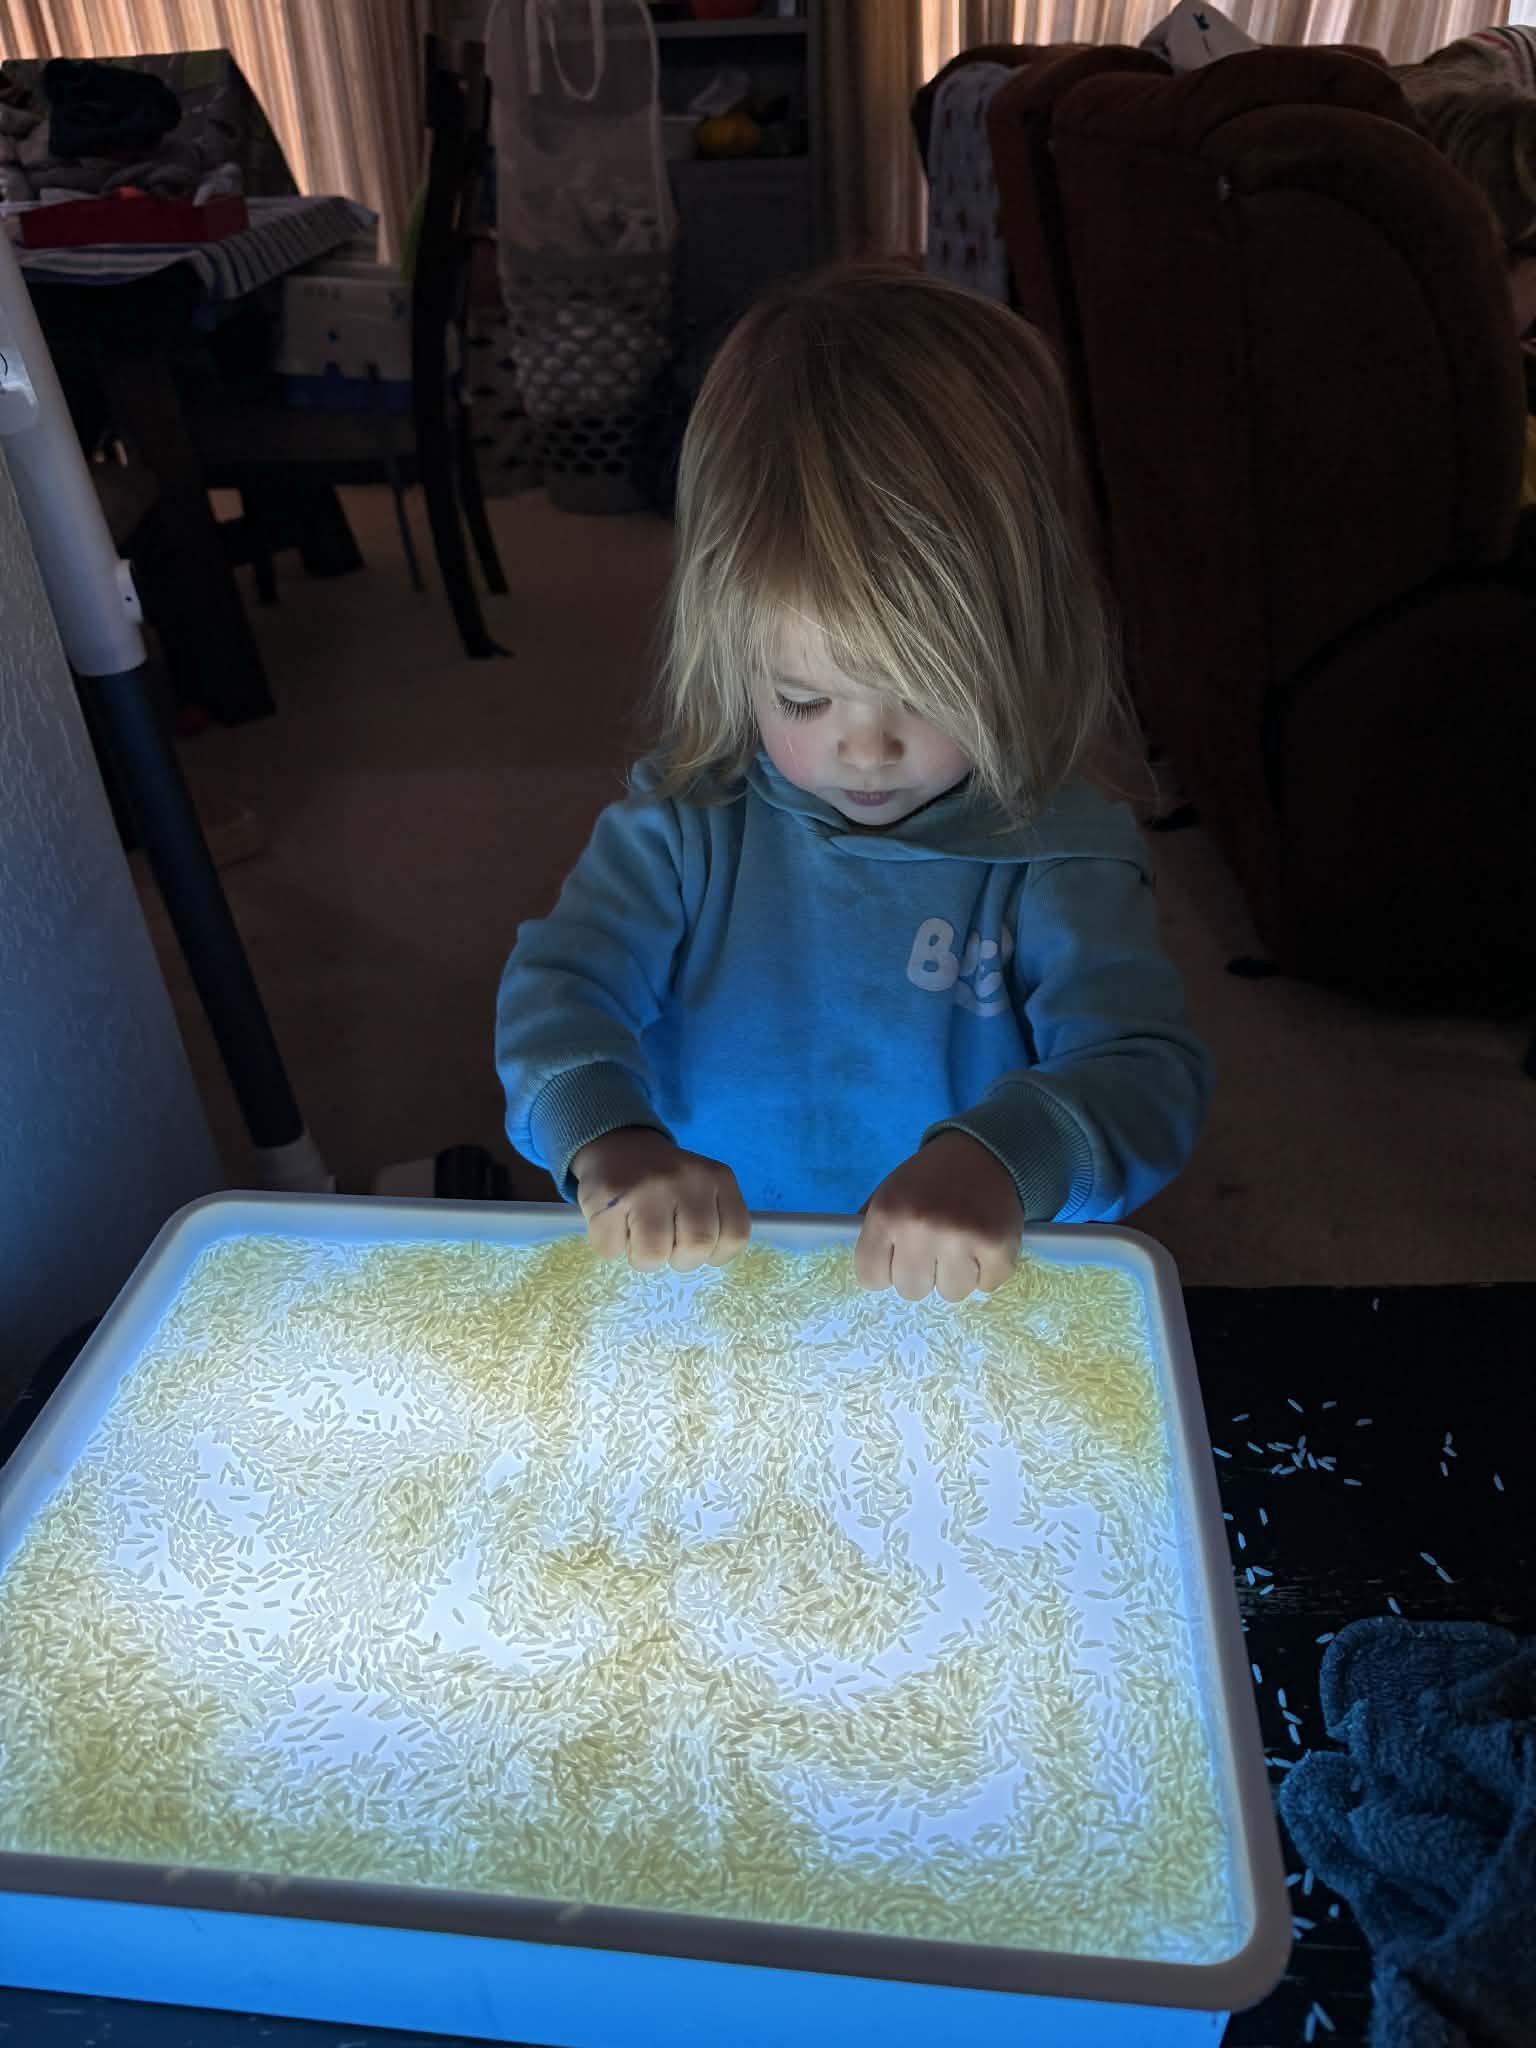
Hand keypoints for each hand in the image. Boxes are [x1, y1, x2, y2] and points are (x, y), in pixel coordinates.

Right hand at [572, 1128, 749, 1274]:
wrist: (618, 1145)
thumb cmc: (665, 1180)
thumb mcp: (703, 1188)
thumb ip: (713, 1220)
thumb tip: (705, 1258)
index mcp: (718, 1178)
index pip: (736, 1235)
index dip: (717, 1253)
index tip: (698, 1247)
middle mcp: (687, 1179)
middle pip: (696, 1248)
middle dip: (679, 1259)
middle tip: (666, 1244)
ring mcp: (648, 1187)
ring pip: (653, 1255)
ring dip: (643, 1258)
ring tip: (638, 1236)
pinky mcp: (610, 1197)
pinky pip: (612, 1248)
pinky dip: (611, 1246)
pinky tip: (615, 1224)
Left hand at [855, 1133, 1021, 1302]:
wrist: (983, 1152)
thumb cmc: (929, 1179)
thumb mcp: (888, 1193)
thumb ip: (872, 1232)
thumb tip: (870, 1273)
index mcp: (887, 1215)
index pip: (870, 1277)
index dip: (884, 1271)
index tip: (898, 1257)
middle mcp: (920, 1229)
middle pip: (911, 1290)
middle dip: (922, 1274)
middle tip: (934, 1247)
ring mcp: (960, 1240)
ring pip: (950, 1293)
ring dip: (956, 1275)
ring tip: (961, 1244)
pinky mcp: (997, 1247)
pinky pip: (986, 1286)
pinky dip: (987, 1271)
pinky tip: (983, 1244)